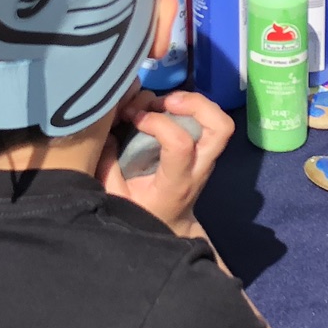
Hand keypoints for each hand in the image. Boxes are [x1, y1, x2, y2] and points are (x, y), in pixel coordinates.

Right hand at [99, 90, 232, 237]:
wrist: (169, 226)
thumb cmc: (142, 213)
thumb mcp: (116, 197)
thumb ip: (108, 167)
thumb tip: (106, 134)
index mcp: (177, 182)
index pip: (181, 145)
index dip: (158, 123)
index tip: (135, 119)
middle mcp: (199, 168)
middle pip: (220, 128)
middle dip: (195, 104)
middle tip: (165, 101)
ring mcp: (207, 158)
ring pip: (220, 122)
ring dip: (194, 103)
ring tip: (164, 102)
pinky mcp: (205, 150)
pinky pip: (210, 121)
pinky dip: (191, 107)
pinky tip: (167, 108)